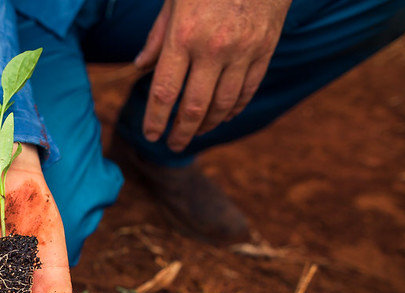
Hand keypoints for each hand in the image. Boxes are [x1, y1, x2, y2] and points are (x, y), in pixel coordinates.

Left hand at [135, 0, 290, 150]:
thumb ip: (158, 36)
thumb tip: (139, 67)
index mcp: (184, 36)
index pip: (164, 92)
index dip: (156, 119)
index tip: (151, 135)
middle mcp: (213, 48)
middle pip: (193, 107)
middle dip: (180, 132)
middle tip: (173, 145)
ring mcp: (243, 51)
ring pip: (223, 104)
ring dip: (207, 124)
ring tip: (195, 132)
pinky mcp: (265, 49)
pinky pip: (248, 90)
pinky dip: (234, 109)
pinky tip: (222, 116)